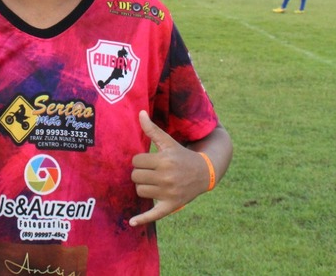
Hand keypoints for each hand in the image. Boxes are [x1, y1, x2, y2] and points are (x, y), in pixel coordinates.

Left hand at [129, 111, 208, 225]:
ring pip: (140, 191)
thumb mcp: (168, 142)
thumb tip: (140, 113)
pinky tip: (132, 222)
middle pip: (135, 177)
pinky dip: (142, 219)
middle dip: (140, 173)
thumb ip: (152, 129)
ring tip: (154, 182)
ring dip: (143, 187)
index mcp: (164, 161)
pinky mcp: (170, 206)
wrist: (204, 173)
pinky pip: (153, 214)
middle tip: (151, 171)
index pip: (136, 161)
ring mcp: (168, 193)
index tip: (149, 160)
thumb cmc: (181, 155)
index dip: (140, 160)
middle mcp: (166, 178)